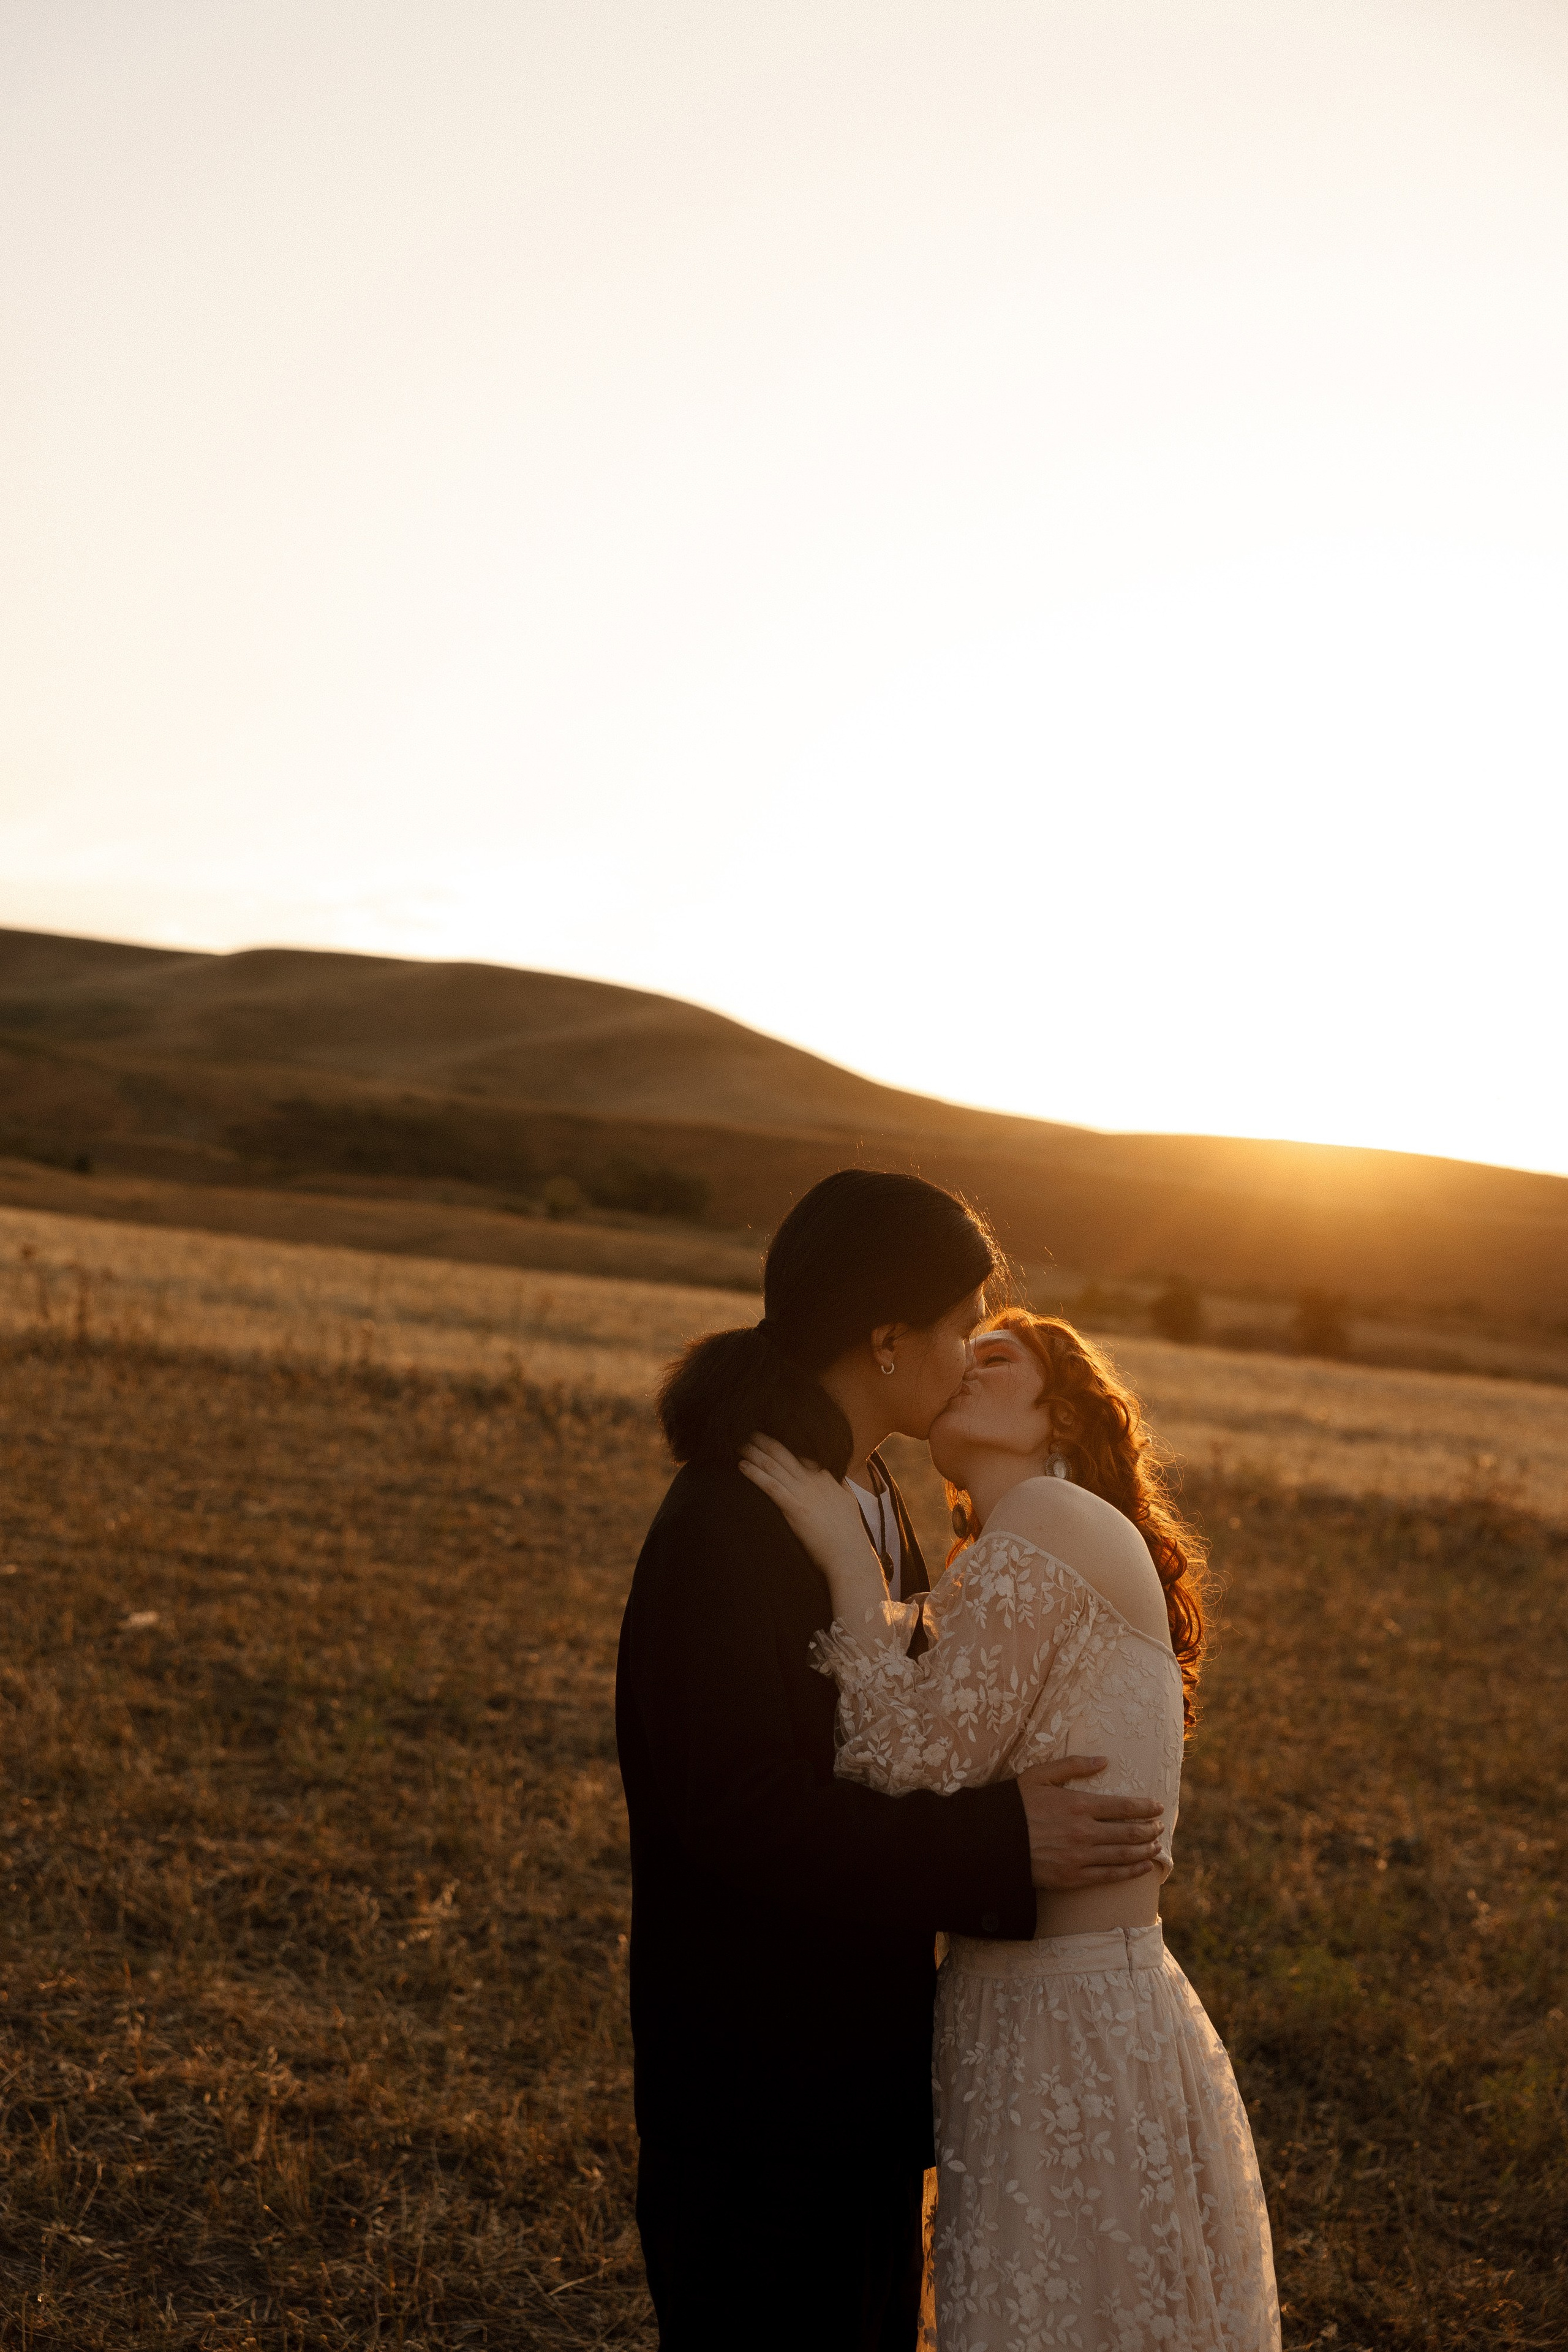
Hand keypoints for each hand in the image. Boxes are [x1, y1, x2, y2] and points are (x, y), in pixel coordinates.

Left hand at [738, 1434, 884, 1608]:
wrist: (849, 1556)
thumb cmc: (850, 1535)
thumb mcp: (849, 1502)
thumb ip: (841, 1486)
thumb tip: (839, 1477)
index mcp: (826, 1478)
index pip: (802, 1455)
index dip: (785, 1447)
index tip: (771, 1441)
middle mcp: (813, 1480)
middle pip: (784, 1454)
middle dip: (765, 1442)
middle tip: (750, 1433)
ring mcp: (803, 1493)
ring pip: (774, 1466)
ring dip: (755, 1453)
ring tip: (741, 1445)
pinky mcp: (793, 1508)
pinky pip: (770, 1486)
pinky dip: (754, 1474)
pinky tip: (742, 1466)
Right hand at [1017, 1756, 1164, 1889]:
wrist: (991, 1842)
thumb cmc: (1014, 1805)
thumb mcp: (1039, 1775)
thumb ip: (1072, 1765)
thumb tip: (1103, 1761)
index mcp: (1078, 1804)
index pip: (1123, 1806)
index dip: (1145, 1807)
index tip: (1157, 1807)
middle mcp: (1084, 1832)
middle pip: (1129, 1832)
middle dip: (1149, 1829)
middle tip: (1160, 1827)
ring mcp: (1080, 1857)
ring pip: (1124, 1854)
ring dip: (1145, 1850)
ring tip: (1156, 1847)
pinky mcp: (1073, 1878)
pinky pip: (1110, 1876)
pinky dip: (1131, 1872)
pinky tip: (1143, 1868)